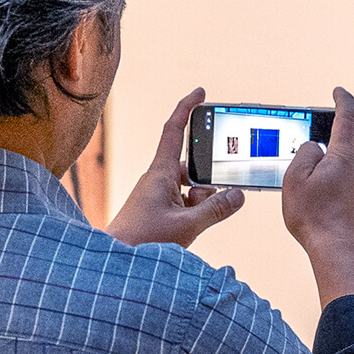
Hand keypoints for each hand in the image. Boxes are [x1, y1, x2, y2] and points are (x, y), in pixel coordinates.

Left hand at [106, 87, 245, 246]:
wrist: (114, 261)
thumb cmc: (142, 240)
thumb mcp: (187, 225)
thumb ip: (216, 210)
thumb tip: (239, 195)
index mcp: (160, 173)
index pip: (174, 131)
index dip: (187, 108)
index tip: (200, 93)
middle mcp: (158, 180)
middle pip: (193, 167)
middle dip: (208, 182)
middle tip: (208, 202)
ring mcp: (158, 196)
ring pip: (192, 189)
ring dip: (202, 203)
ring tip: (193, 225)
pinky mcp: (158, 211)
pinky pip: (185, 203)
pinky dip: (195, 213)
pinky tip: (192, 229)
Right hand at [281, 87, 353, 305]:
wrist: (340, 254)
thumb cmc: (314, 218)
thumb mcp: (294, 181)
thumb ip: (304, 155)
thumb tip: (316, 147)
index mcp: (345, 156)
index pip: (348, 117)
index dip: (343, 100)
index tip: (339, 93)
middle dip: (351, 138)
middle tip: (332, 151)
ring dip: (352, 171)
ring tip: (330, 191)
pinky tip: (340, 211)